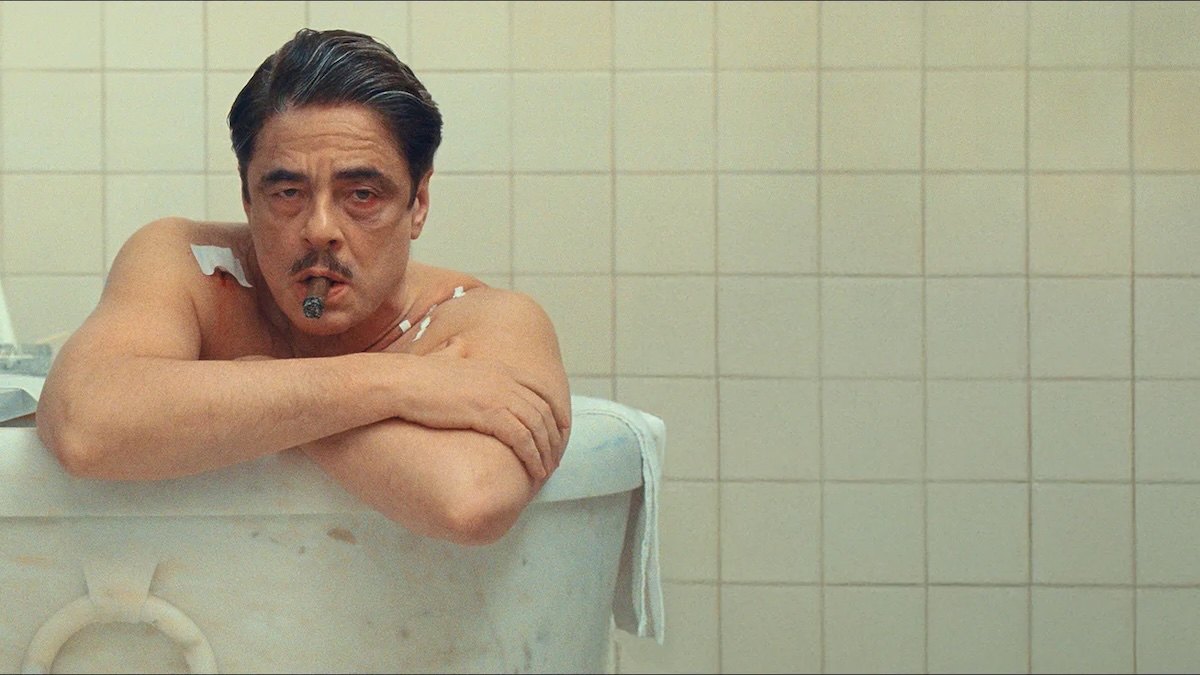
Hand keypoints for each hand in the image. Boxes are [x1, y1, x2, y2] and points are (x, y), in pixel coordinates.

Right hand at [396, 337, 563, 480]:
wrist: (403, 383)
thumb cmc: (417, 376)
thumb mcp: (445, 359)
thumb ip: (457, 353)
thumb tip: (456, 346)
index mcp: (499, 368)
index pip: (540, 389)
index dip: (555, 409)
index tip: (561, 427)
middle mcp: (505, 380)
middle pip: (543, 410)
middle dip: (553, 436)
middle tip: (555, 456)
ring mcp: (499, 395)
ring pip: (537, 427)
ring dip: (546, 451)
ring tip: (547, 469)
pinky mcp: (490, 413)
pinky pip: (522, 439)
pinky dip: (533, 456)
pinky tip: (534, 471)